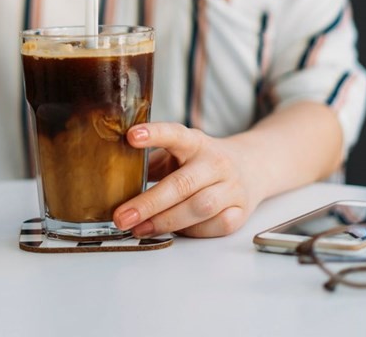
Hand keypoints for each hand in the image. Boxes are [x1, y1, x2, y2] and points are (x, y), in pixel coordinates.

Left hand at [113, 123, 262, 237]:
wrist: (253, 167)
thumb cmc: (203, 162)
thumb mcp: (179, 153)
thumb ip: (152, 161)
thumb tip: (111, 173)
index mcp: (196, 143)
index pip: (175, 134)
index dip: (153, 134)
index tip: (130, 136)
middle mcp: (216, 163)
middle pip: (182, 184)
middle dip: (148, 203)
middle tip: (121, 216)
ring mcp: (231, 187)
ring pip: (198, 208)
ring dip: (165, 221)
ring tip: (138, 228)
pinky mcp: (240, 211)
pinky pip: (214, 226)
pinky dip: (191, 231)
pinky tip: (173, 231)